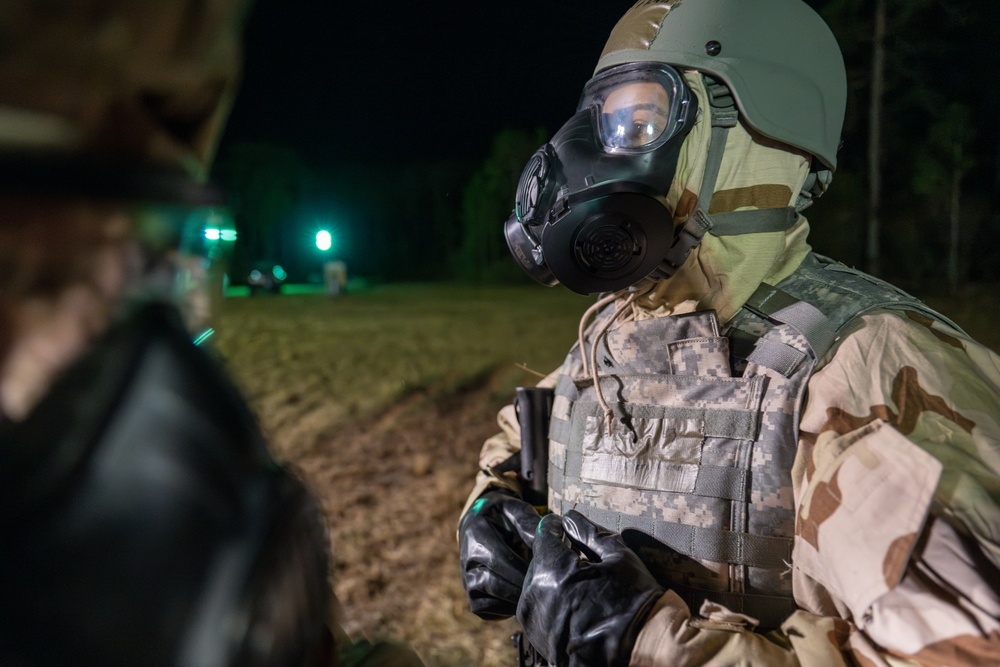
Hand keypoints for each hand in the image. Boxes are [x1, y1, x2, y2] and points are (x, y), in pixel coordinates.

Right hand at [458, 489, 541, 618]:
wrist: (479, 527)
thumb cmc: (504, 518)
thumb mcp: (515, 510)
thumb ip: (528, 522)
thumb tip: (545, 540)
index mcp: (476, 535)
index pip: (498, 557)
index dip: (522, 567)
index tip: (545, 570)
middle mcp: (467, 561)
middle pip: (495, 583)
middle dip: (523, 586)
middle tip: (547, 586)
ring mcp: (467, 582)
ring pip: (493, 600)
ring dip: (518, 599)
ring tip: (537, 590)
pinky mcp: (474, 599)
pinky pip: (491, 611)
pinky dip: (510, 608)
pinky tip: (523, 597)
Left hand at [517, 510, 664, 666]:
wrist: (641, 652)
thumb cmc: (634, 603)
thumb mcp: (618, 558)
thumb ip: (590, 533)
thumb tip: (571, 518)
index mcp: (554, 570)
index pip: (543, 536)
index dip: (554, 526)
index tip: (561, 525)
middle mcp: (536, 595)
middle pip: (539, 561)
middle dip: (557, 556)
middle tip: (579, 558)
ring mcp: (535, 620)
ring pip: (538, 585)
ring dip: (554, 579)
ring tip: (582, 584)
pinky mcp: (538, 638)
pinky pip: (540, 609)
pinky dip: (554, 601)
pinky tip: (578, 603)